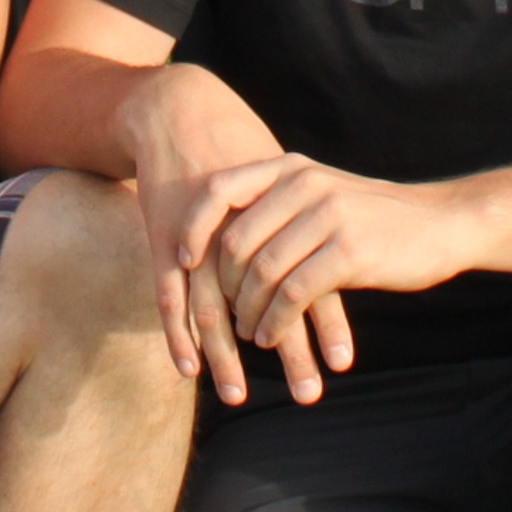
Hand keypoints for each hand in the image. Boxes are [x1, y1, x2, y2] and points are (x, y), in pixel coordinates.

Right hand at [123, 67, 352, 405]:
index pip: (310, 278)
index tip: (342, 363)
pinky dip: (179, 335)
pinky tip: (190, 370)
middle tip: (308, 398)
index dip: (326, 323)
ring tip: (239, 396)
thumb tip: (346, 256)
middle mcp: (243, 232)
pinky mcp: (165, 240)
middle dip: (289, 353)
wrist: (183, 113)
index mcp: (281, 219)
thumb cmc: (240, 149)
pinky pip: (170, 297)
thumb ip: (309, 222)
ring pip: (216, 310)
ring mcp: (201, 237)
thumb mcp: (283, 180)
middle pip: (269, 303)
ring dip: (228, 358)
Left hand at [182, 156, 464, 362]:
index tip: (181, 261)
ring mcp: (327, 216)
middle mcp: (304, 184)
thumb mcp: (322, 193)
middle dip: (223, 285)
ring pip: (262, 272)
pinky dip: (275, 321)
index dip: (192, 226)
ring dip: (248, 311)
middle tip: (226, 314)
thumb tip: (222, 239)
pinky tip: (272, 336)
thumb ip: (279, 204)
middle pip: (235, 240)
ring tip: (249, 332)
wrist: (440, 223)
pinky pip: (293, 295)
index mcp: (290, 167)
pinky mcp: (348, 251)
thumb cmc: (374, 216)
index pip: (219, 189)